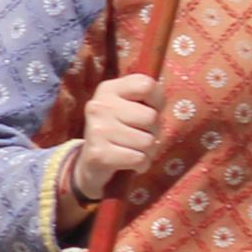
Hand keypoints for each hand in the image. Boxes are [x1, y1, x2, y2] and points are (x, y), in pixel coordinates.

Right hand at [65, 70, 165, 202]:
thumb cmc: (121, 130)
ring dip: (149, 151)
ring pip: (147, 141)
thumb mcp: (129, 106)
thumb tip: (159, 107)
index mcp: (108, 89)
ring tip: (136, 150)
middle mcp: (99, 106)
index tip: (148, 110)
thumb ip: (147, 98)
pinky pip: (139, 159)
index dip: (157, 101)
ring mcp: (97, 130)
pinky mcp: (98, 154)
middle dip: (154, 131)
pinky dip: (142, 165)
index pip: (146, 85)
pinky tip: (132, 164)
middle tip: (141, 136)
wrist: (91, 162)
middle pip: (151, 117)